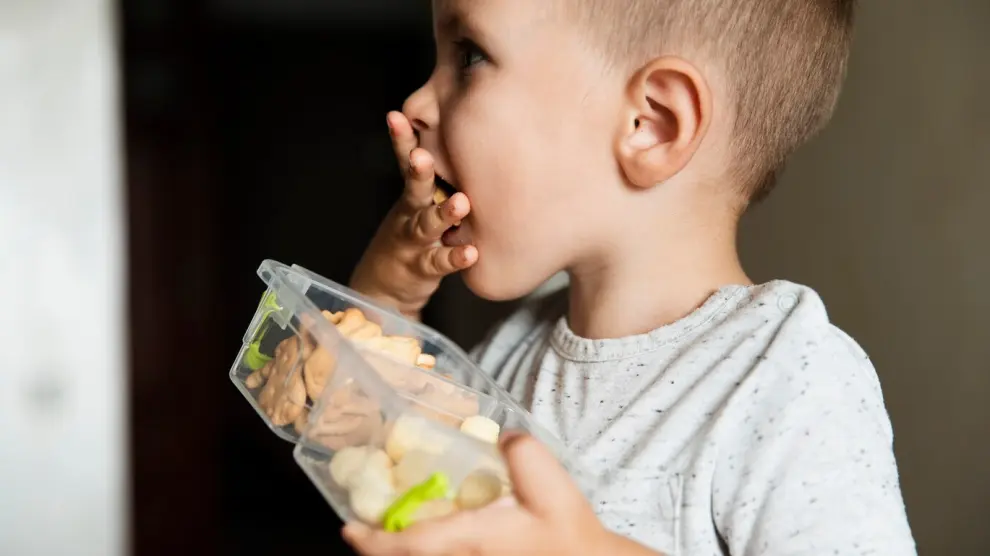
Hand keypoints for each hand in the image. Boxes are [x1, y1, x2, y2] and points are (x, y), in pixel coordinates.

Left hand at [342, 432, 648, 555]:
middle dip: (376, 549)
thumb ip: (523, 452)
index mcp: (468, 542)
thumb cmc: (570, 537)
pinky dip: (420, 554)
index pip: (404, 548)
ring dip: (399, 552)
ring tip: (391, 530)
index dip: (370, 541)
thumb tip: (502, 435)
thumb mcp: (552, 485)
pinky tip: (433, 539)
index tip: (348, 528)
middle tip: (363, 526)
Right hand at [350, 111, 476, 318]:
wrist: (385, 289)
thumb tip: (471, 141)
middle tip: (423, 156)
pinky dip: (455, 257)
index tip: (396, 115)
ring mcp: (414, 241)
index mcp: (412, 194)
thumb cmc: (414, 237)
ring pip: (426, 225)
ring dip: (443, 213)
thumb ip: (439, 180)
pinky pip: (440, 261)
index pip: (405, 161)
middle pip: (414, 188)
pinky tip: (471, 253)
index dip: (400, 139)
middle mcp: (409, 213)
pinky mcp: (423, 267)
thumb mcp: (421, 205)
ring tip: (462, 203)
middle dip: (418, 171)